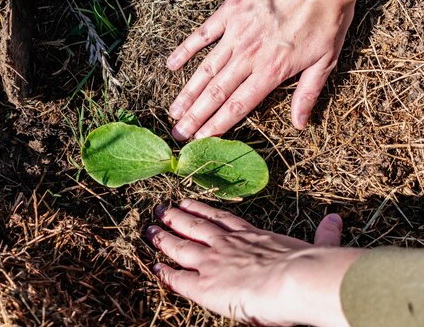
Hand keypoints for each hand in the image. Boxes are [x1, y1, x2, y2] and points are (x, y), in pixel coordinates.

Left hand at [146, 199, 363, 326]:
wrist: (297, 279)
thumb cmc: (309, 264)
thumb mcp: (317, 244)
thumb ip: (324, 234)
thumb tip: (338, 220)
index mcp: (250, 234)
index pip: (219, 219)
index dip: (201, 210)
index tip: (187, 202)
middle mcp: (226, 243)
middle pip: (193, 225)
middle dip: (174, 218)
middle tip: (159, 209)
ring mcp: (212, 261)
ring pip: (179, 246)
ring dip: (163, 238)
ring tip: (149, 231)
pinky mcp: (204, 285)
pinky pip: (178, 279)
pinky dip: (165, 273)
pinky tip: (155, 268)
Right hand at [167, 0, 404, 139]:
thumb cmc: (330, 15)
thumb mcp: (327, 59)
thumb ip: (308, 93)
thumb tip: (300, 124)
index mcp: (272, 70)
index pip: (238, 106)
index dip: (217, 125)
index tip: (200, 139)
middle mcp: (249, 55)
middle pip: (216, 93)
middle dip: (195, 116)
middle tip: (178, 133)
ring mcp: (237, 32)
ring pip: (206, 68)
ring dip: (188, 92)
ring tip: (174, 110)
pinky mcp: (231, 10)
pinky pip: (203, 33)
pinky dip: (186, 49)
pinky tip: (172, 64)